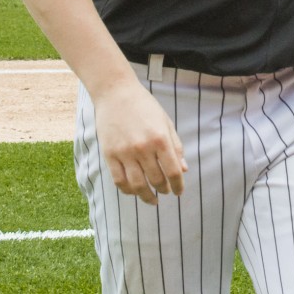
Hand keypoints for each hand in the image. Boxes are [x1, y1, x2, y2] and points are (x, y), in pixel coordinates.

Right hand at [92, 81, 187, 204]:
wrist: (117, 94)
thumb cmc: (145, 106)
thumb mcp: (166, 122)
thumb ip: (176, 146)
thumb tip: (184, 169)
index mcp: (161, 139)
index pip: (173, 171)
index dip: (178, 185)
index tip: (179, 192)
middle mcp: (143, 148)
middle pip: (156, 180)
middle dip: (163, 190)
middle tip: (166, 192)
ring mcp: (125, 153)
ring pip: (137, 185)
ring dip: (146, 196)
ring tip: (152, 199)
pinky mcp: (109, 155)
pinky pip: (119, 181)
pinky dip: (128, 190)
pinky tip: (134, 192)